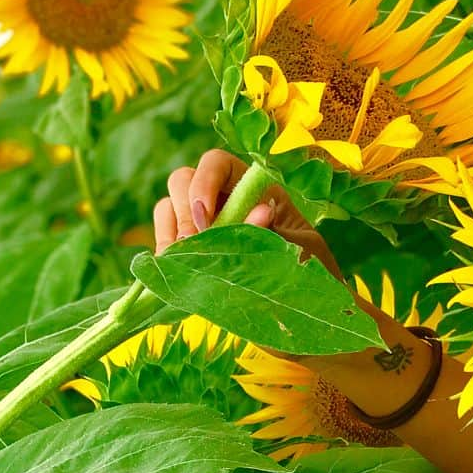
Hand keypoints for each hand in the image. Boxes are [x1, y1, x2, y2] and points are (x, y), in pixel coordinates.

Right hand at [153, 147, 342, 281]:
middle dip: (184, 212)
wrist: (305, 309)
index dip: (204, 182)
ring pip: (168, 209)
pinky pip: (163, 242)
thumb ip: (279, 231)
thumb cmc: (309, 270)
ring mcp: (203, 226)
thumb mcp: (302, 249)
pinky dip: (165, 255)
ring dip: (171, 234)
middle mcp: (224, 200)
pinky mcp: (190, 254)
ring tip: (187, 263)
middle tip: (195, 246)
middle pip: (183, 180)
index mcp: (254, 188)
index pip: (217, 163)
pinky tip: (180, 274)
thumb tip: (259, 211)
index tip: (205, 218)